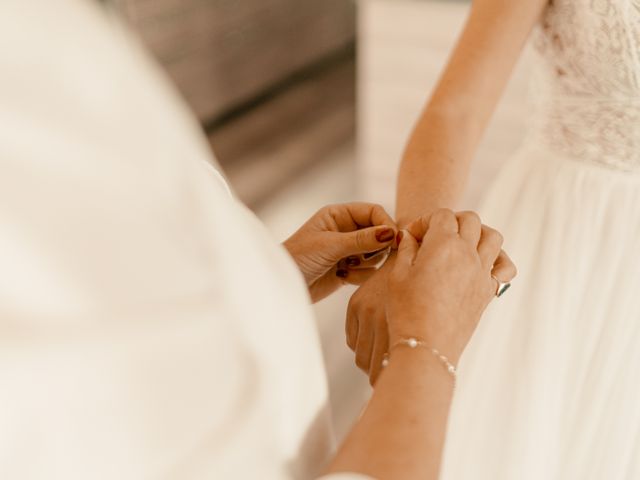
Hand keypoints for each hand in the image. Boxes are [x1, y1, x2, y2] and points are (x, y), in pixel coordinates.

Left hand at [283, 203, 397, 302]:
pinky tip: (342, 277)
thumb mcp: (331, 246)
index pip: (374, 211)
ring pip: (377, 254)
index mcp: (339, 214)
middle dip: (376, 247)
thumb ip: (362, 239)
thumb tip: (391, 233)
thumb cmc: (299, 258)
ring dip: (366, 263)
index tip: (393, 240)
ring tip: (346, 267)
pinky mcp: (349, 269)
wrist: (284, 286)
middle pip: (380, 233)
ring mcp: (348, 250)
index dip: (386, 224)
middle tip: (363, 258)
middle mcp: (346, 229)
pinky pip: (369, 271)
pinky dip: (360, 275)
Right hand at [387, 209, 516, 364]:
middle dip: (452, 220)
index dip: (425, 220)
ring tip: (461, 244)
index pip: (442, 215)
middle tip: (435, 235)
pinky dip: (499, 259)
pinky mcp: (488, 291)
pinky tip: (482, 265)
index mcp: (443, 245)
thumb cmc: (406, 311)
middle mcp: (468, 254)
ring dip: (479, 233)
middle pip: (470, 220)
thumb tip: (408, 236)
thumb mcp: (397, 275)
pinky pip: (505, 267)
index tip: (412, 237)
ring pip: (493, 237)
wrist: (426, 347)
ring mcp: (482, 272)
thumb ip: (406, 249)